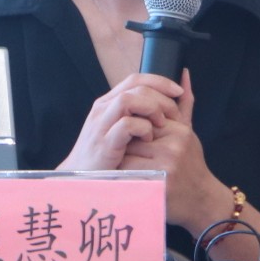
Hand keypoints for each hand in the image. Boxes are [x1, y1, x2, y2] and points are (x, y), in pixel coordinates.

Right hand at [57, 72, 183, 171]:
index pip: (135, 79)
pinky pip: (126, 125)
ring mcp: (101, 125)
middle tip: (175, 114)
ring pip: (128, 100)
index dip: (159, 81)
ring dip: (151, 108)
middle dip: (161, 97)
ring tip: (162, 124)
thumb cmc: (109, 157)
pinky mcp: (104, 144)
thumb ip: (146, 113)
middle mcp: (102, 109)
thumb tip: (175, 93)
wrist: (81, 181)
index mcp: (108, 104)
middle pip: (136, 87)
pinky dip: (142, 129)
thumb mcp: (128, 131)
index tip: (178, 91)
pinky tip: (149, 139)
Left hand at [120, 71, 226, 229]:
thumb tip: (184, 73)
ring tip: (123, 166)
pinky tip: (125, 178)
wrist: (202, 201)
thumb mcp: (189, 133)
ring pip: (127, 152)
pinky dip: (122, 175)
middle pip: (132, 133)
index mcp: (180, 129)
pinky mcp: (159, 181)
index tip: (131, 140)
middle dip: (124, 143)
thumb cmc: (192, 165)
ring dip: (120, 159)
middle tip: (122, 153)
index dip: (132, 129)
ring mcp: (168, 163)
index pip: (142, 117)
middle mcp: (175, 143)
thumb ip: (184, 104)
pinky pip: (129, 172)